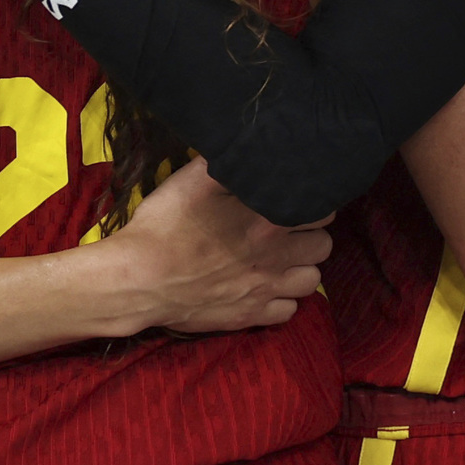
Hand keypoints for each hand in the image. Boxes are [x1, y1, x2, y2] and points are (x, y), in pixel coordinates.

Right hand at [82, 158, 331, 335]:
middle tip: (288, 231)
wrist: (140, 280)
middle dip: (311, 237)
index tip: (295, 201)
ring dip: (301, 270)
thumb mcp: (192, 180)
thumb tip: (253, 148)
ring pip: (312, 281)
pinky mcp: (251, 315)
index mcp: (269, 219)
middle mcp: (277, 256)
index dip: (312, 204)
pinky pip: (289, 311)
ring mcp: (266, 290)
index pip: (323, 211)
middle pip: (324, 247)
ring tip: (281, 261)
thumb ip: (228, 164)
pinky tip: (264, 289)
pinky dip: (282, 301)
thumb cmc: (164, 225)